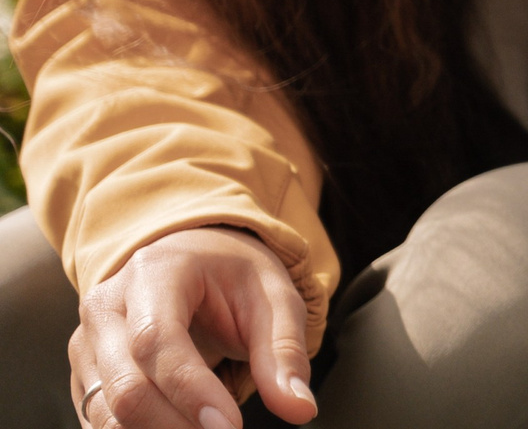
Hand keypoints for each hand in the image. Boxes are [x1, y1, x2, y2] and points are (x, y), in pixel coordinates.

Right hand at [69, 226, 315, 428]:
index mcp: (153, 274)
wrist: (189, 258)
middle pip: (125, 387)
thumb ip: (283, 351)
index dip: (192, 392)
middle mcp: (105, 308)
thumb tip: (300, 409)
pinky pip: (97, 422)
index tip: (230, 427)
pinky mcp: (85, 377)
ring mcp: (86, 345)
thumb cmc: (233, 275)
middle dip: (175, 427)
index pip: (157, 341)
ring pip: (105, 413)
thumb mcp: (273, 296)